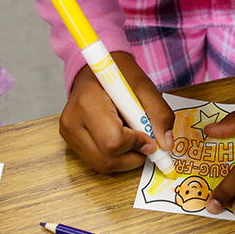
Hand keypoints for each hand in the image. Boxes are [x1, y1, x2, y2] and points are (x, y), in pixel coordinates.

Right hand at [59, 52, 174, 173]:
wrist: (97, 69)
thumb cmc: (120, 75)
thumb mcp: (145, 87)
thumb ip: (160, 115)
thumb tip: (166, 145)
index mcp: (88, 103)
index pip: (113, 141)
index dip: (136, 144)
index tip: (149, 136)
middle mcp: (72, 122)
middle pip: (106, 160)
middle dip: (133, 156)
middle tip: (145, 141)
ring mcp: (68, 134)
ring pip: (102, 165)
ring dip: (125, 158)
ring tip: (132, 136)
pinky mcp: (70, 141)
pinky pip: (97, 161)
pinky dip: (115, 157)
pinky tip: (120, 138)